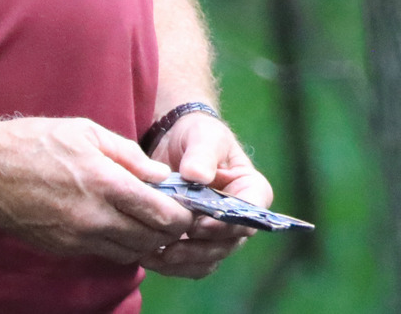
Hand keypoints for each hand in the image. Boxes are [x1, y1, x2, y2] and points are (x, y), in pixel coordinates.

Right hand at [0, 117, 195, 263]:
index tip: (191, 205)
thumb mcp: (89, 132)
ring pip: (130, 252)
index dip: (183, 213)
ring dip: (147, 241)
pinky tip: (123, 225)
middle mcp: (93, 218)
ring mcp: (76, 238)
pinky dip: (122, 244)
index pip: (161, 213)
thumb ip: (130, 156)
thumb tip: (162, 175)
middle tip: (178, 215)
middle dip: (171, 230)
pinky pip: (105, 253)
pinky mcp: (62, 248)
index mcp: (105, 183)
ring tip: (153, 221)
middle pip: (150, 239)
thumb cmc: (37, 142)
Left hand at [144, 110, 272, 277]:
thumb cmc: (197, 135)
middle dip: (201, 248)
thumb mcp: (203, 136)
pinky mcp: (195, 243)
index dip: (229, 224)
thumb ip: (202, 154)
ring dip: (184, 261)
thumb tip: (197, 176)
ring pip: (208, 259)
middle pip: (229, 243)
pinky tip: (148, 257)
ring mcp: (217, 233)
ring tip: (156, 255)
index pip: (252, 213)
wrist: (173, 143)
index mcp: (250, 189)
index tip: (200, 225)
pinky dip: (171, 266)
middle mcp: (238, 217)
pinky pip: (189, 264)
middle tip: (172, 246)